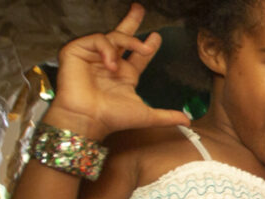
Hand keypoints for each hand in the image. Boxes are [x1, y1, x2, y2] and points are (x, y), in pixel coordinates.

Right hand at [44, 3, 190, 138]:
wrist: (88, 119)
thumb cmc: (111, 118)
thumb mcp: (146, 115)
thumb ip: (167, 116)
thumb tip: (188, 121)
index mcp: (124, 75)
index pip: (138, 55)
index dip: (148, 45)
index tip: (157, 37)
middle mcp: (109, 63)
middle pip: (121, 36)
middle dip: (131, 21)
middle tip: (139, 8)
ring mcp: (92, 57)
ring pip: (113, 36)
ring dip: (130, 41)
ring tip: (141, 50)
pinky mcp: (76, 52)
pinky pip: (97, 39)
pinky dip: (107, 48)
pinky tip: (111, 63)